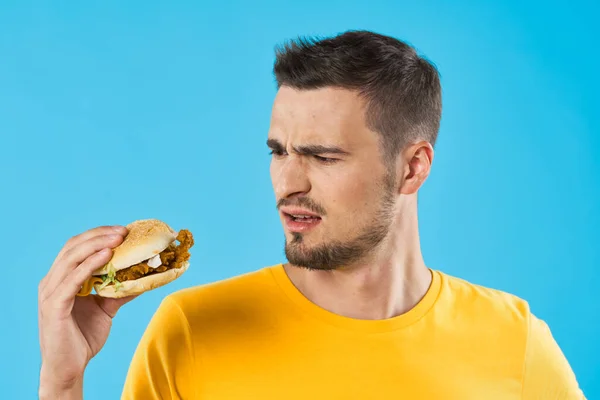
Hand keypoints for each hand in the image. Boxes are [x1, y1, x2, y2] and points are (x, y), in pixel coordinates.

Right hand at [38, 225, 136, 398]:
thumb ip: (119, 291)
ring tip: (118, 239)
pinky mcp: (53, 306)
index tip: (123, 230)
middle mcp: (52, 281)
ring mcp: (50, 293)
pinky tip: (106, 257)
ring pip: (71, 259)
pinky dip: (90, 265)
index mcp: (61, 278)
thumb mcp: (106, 308)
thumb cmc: (82, 337)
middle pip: (73, 247)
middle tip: (124, 231)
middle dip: (99, 235)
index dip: (99, 235)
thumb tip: (144, 278)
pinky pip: (72, 280)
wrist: (68, 367)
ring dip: (96, 245)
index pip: (77, 247)